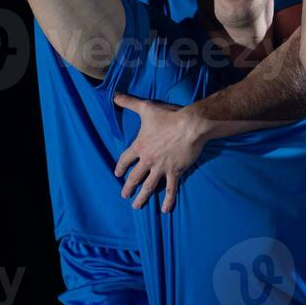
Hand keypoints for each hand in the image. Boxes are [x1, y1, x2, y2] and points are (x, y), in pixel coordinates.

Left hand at [112, 95, 204, 211]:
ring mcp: (161, 168)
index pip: (125, 160)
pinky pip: (171, 189)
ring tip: (136, 205)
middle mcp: (148, 160)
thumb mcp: (146, 108)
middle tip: (124, 195)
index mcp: (139, 147)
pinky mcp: (175, 172)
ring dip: (142, 197)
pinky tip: (165, 210)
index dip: (120, 167)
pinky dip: (168, 200)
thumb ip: (129, 102)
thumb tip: (114, 95)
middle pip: (134, 177)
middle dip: (128, 187)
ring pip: (149, 186)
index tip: (117, 174)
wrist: (191, 125)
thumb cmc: (169, 116)